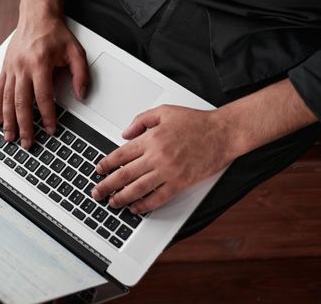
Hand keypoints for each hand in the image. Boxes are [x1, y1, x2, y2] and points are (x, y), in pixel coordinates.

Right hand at [0, 16, 88, 148]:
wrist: (36, 15)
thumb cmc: (55, 33)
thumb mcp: (76, 51)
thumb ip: (81, 74)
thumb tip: (82, 95)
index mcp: (40, 63)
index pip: (43, 96)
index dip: (47, 115)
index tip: (50, 129)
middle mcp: (22, 67)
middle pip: (21, 102)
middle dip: (24, 125)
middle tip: (27, 142)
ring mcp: (11, 68)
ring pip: (7, 99)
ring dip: (8, 121)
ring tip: (10, 137)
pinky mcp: (5, 68)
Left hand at [91, 105, 235, 213]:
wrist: (223, 133)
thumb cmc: (196, 122)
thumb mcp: (164, 112)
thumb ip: (141, 120)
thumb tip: (125, 133)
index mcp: (151, 139)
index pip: (120, 155)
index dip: (106, 165)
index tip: (98, 170)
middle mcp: (157, 156)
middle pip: (124, 174)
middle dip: (107, 186)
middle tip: (96, 192)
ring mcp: (168, 171)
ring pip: (138, 189)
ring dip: (122, 198)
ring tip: (113, 203)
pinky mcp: (181, 183)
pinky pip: (159, 198)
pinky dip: (145, 205)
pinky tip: (136, 208)